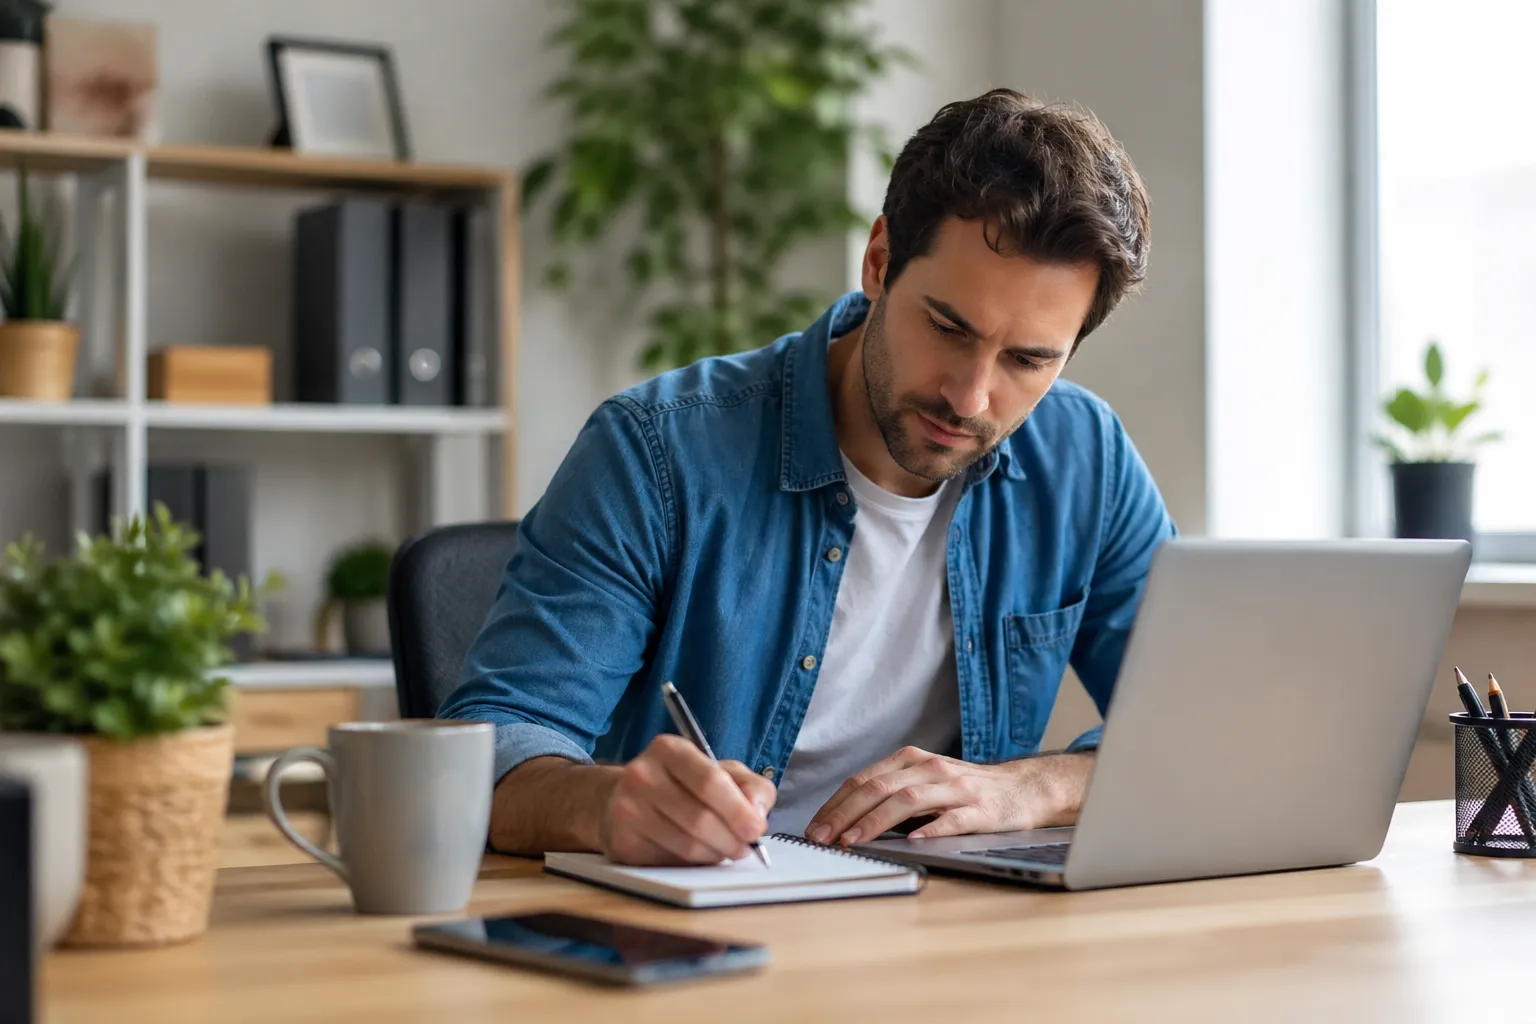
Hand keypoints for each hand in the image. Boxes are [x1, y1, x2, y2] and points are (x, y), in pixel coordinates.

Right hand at [599, 734, 776, 865]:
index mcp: (669, 749)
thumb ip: (750, 787)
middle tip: (744, 849)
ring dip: (715, 854)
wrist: (626, 800)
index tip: (756, 830)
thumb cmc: (683, 785)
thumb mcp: (722, 772)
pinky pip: (669, 862)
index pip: (709, 781)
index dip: (737, 809)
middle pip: (700, 818)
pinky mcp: (622, 841)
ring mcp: (627, 809)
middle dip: (731, 840)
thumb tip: (757, 813)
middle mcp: (642, 774)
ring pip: (686, 845)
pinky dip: (692, 864)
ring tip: (723, 850)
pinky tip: (696, 854)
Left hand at [806, 746, 1093, 844]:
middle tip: (822, 838)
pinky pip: (951, 819)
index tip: (815, 827)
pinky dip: (930, 829)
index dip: (835, 804)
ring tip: (852, 841)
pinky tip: (912, 841)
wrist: (1023, 788)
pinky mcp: (979, 809)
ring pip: (906, 800)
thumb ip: (892, 794)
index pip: (864, 780)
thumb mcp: (925, 782)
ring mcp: (955, 788)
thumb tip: (845, 821)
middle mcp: (930, 769)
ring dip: (874, 821)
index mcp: (911, 761)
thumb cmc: (967, 790)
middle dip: (844, 814)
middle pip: (878, 787)